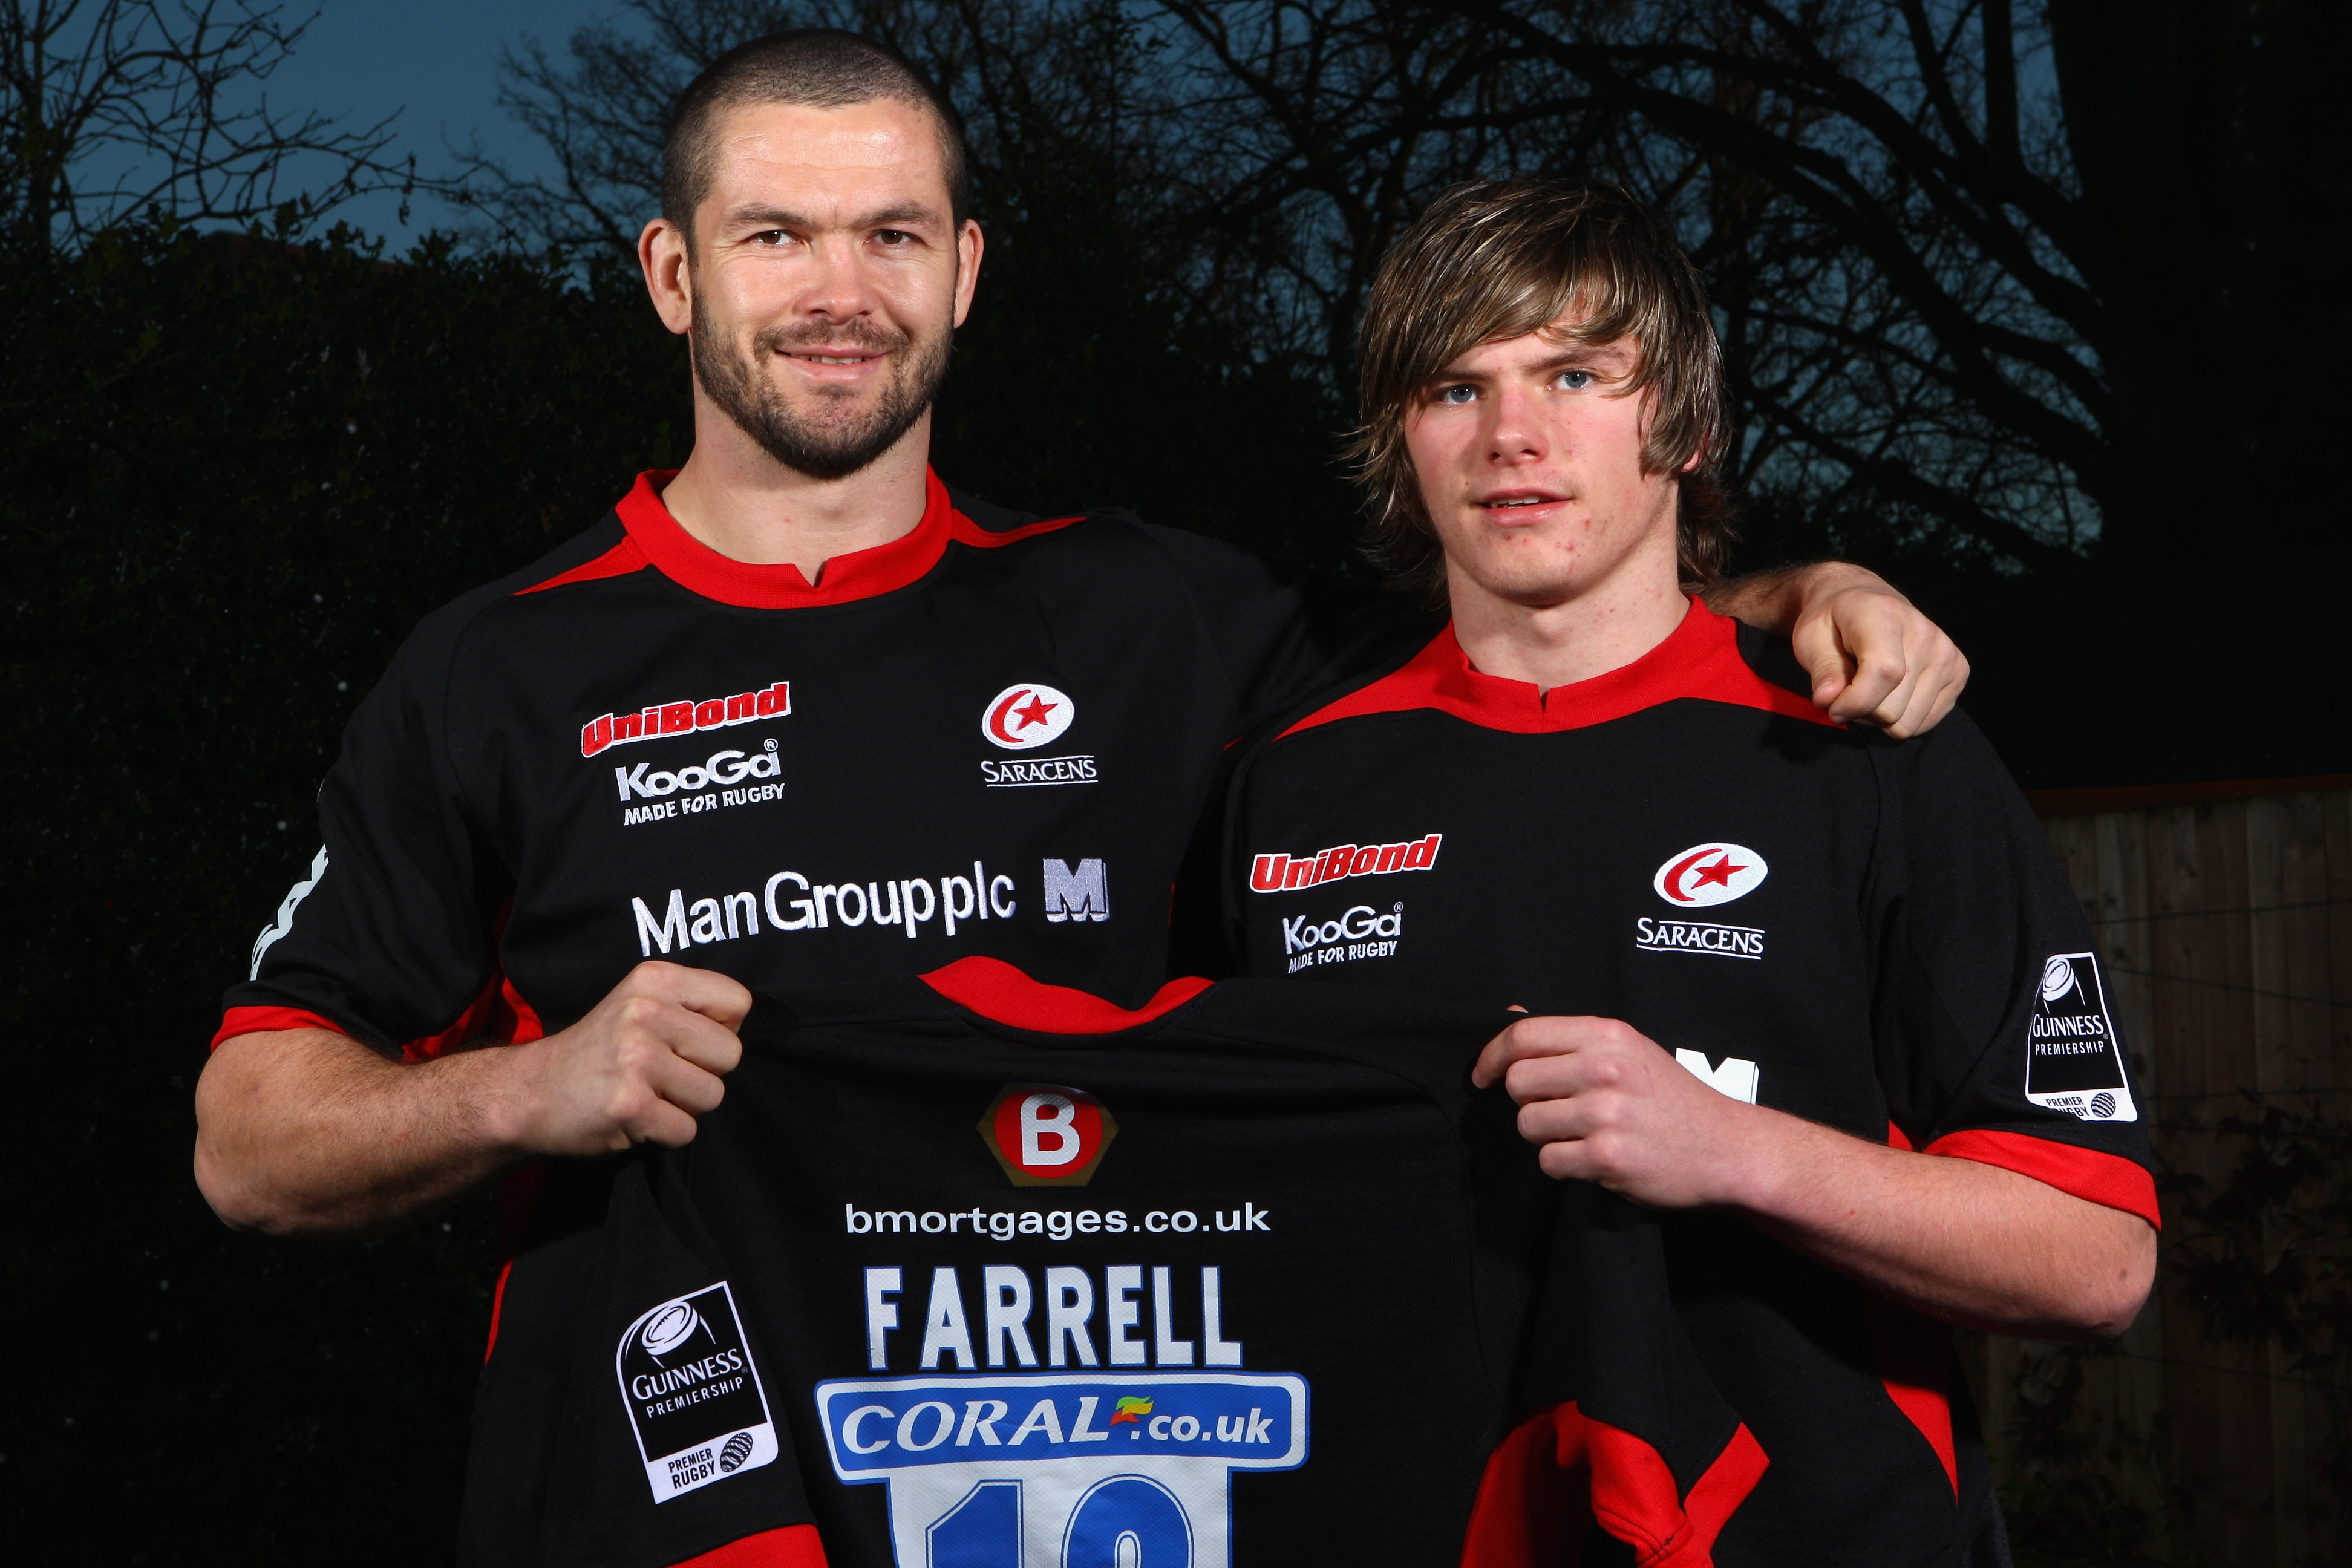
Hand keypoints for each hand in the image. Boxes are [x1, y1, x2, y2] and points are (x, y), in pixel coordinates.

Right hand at [496, 961, 751, 1155]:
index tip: (683, 1040)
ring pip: (713, 1095)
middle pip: (731, 1054)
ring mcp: (637, 1059)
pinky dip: (664, 1133)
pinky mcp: (630, 1105)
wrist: (529, 1094)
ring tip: (646, 1094)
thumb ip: (690, 1007)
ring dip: (685, 1106)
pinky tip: (634, 1117)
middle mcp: (646, 1012)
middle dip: (704, 1073)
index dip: (720, 1029)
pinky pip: (686, 1130)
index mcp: (655, 979)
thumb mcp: (639, 1003)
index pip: (738, 1002)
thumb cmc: (598, 1052)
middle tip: (661, 1074)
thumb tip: (742, 1029)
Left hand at [1471, 1014, 1762, 1208]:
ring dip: (1546, 1135)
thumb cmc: (1671, 1099)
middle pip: (1518, 1082)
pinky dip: (1564, 1164)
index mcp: (1607, 1036)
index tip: (1482, 1075)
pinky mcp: (1607, 1156)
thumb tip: (1510, 1018)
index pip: (1522, 1036)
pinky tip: (1593, 1158)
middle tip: (1556, 1110)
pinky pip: (1549, 1161)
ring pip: (1528, 1124)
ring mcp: (1605, 1113)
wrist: (1727, 1147)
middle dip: (1527, 1101)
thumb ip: (1571, 1039)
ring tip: (1582, 1134)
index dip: (1491, 1057)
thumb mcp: (1628, 1050)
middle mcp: (1603, 1069)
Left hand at [1788, 564, 1967, 736]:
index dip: (1854, 702)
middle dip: (1860, 712)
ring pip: (1908, 723)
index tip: (1831, 707)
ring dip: (1879, 718)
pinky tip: (1890, 692)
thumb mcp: (1810, 637)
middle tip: (1847, 692)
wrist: (1862, 602)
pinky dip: (1901, 717)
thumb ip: (1821, 670)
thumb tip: (1828, 700)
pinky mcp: (1958, 672)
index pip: (1884, 672)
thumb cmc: (1833, 622)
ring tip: (1868, 690)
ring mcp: (1947, 653)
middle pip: (1892, 709)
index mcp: (1886, 615)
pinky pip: (1925, 723)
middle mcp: (1925, 632)